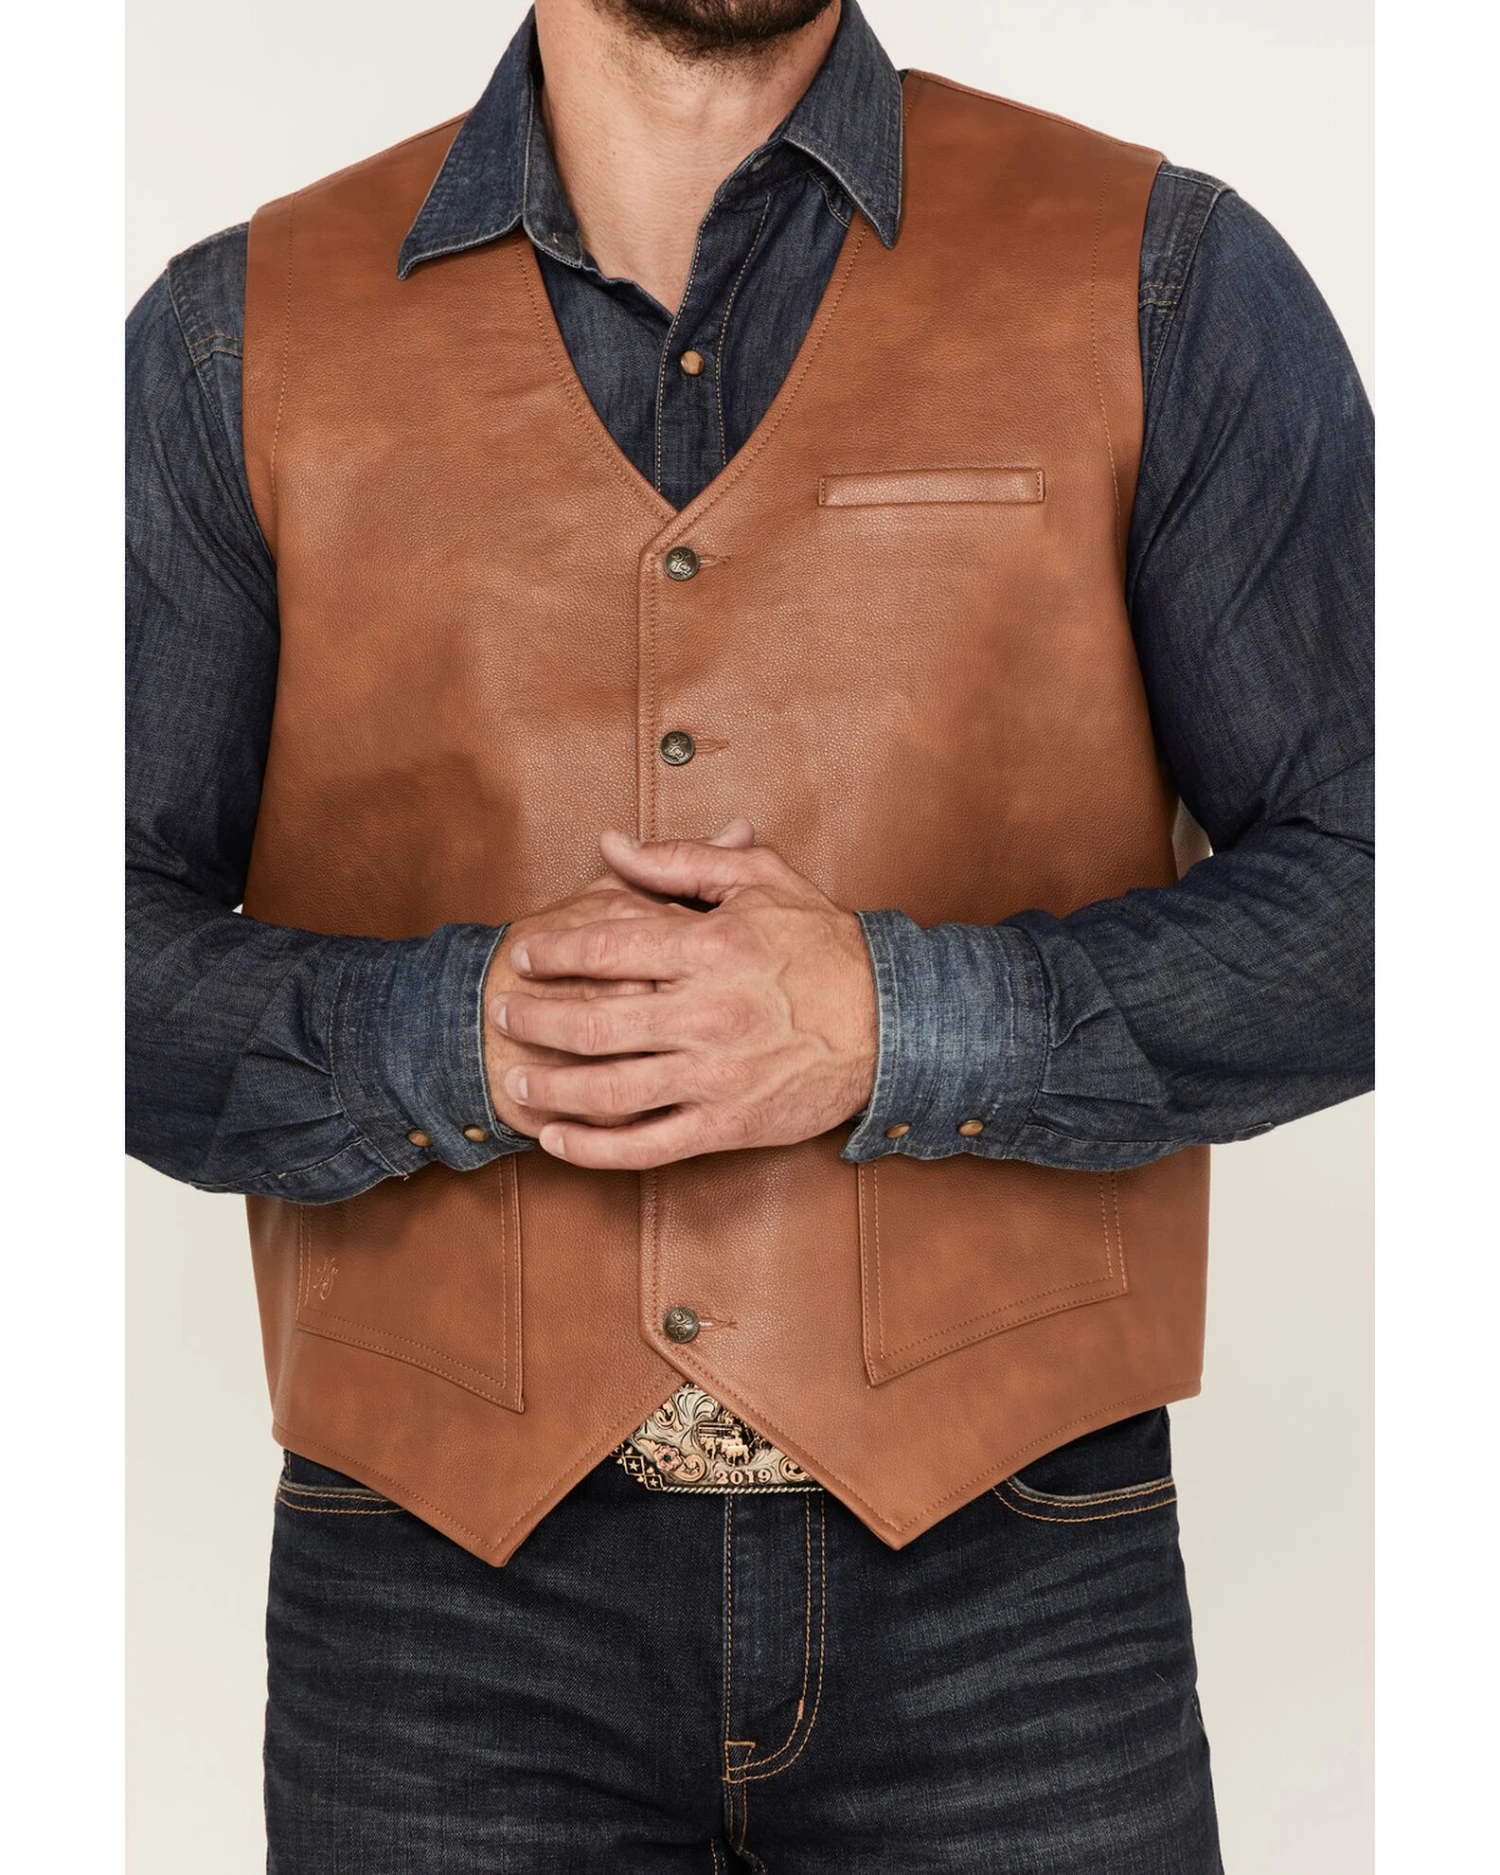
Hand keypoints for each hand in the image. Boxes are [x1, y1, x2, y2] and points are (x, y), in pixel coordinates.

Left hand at [488, 822, 878, 1167]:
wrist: (890, 1022)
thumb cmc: (823, 946)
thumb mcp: (760, 879)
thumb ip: (680, 860)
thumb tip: (610, 845)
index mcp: (711, 947)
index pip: (607, 946)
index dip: (554, 952)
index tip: (526, 956)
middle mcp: (708, 1013)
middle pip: (594, 1021)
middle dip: (535, 1019)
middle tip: (502, 1012)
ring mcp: (716, 1075)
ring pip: (609, 1090)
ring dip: (549, 1088)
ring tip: (515, 1078)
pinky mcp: (729, 1126)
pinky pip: (646, 1145)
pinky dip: (592, 1148)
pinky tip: (557, 1139)